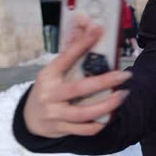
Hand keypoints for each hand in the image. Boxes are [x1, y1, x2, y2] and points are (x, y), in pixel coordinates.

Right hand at [23, 16, 131, 137]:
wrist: (30, 119)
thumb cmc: (49, 89)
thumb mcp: (54, 71)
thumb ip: (71, 53)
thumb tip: (87, 26)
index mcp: (48, 75)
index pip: (66, 56)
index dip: (82, 43)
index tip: (98, 29)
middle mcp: (50, 94)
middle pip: (79, 88)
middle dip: (105, 81)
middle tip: (125, 75)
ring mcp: (54, 113)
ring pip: (84, 112)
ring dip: (108, 105)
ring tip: (123, 95)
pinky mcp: (60, 128)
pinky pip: (84, 129)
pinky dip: (99, 123)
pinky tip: (111, 115)